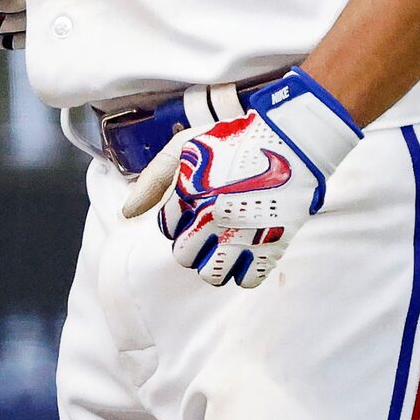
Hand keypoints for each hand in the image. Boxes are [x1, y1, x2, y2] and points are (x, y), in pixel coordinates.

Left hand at [121, 69, 362, 288]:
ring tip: (226, 243)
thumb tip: (126, 214)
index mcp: (188, 194)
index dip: (178, 219)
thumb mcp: (185, 146)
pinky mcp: (272, 246)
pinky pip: (247, 280)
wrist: (293, 140)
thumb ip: (153, 179)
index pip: (167, 228)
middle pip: (184, 256)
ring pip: (212, 275)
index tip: (195, 207)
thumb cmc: (234, 140)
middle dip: (191, 244)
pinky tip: (248, 250)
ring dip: (214, 263)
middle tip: (208, 227)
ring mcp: (243, 234)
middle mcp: (212, 218)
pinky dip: (245, 271)